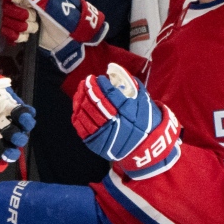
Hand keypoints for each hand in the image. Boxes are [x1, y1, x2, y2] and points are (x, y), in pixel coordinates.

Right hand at [1, 0, 107, 72]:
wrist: (75, 42)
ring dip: (18, 25)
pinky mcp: (23, 32)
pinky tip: (25, 36)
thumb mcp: (57, 7)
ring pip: (7, 19)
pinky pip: (7, 32)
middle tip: (31, 18)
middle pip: (8, 5)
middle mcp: (28, 4)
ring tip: (33, 29)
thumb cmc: (69, 21)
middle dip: (17, 13)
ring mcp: (25, 19)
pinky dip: (14, 36)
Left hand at [72, 63, 180, 178]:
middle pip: (96, 104)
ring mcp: (103, 135)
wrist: (145, 149)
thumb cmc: (145, 122)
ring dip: (82, 99)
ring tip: (82, 89)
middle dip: (90, 90)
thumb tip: (120, 74)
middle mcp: (114, 124)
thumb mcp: (145, 103)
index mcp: (127, 114)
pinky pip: (81, 127)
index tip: (99, 78)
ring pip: (86, 114)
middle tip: (88, 81)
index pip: (110, 95)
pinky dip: (77, 114)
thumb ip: (134, 88)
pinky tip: (78, 104)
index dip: (102, 85)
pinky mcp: (96, 144)